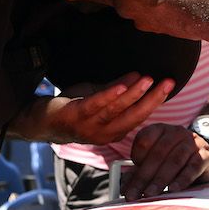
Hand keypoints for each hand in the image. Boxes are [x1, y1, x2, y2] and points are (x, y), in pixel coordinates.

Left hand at [9, 72, 174, 144]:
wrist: (40, 120)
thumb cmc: (72, 109)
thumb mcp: (98, 98)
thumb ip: (117, 90)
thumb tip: (139, 76)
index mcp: (113, 131)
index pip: (140, 116)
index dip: (155, 100)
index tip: (168, 84)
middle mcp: (104, 134)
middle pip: (134, 116)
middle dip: (152, 98)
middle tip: (168, 82)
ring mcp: (90, 127)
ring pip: (118, 110)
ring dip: (134, 94)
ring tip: (147, 78)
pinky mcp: (76, 116)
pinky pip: (96, 105)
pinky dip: (110, 95)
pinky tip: (123, 85)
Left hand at [124, 121, 208, 199]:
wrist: (205, 156)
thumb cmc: (175, 158)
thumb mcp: (157, 159)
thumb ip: (142, 169)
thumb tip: (126, 185)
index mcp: (160, 129)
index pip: (144, 139)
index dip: (136, 157)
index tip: (130, 175)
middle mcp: (176, 132)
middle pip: (158, 153)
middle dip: (144, 176)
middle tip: (134, 193)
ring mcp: (192, 142)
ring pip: (174, 160)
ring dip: (160, 179)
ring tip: (150, 193)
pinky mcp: (205, 154)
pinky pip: (193, 166)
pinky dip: (182, 179)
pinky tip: (173, 189)